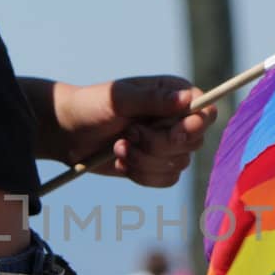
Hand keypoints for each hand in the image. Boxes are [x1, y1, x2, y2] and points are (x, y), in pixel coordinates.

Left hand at [51, 76, 216, 187]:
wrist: (68, 132)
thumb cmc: (92, 106)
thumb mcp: (119, 98)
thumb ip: (153, 99)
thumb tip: (187, 99)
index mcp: (173, 94)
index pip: (206, 112)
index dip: (194, 127)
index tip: (172, 134)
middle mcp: (176, 119)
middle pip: (194, 142)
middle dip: (158, 145)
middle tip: (129, 133)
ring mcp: (167, 143)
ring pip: (178, 165)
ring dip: (144, 160)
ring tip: (118, 146)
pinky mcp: (156, 165)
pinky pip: (166, 180)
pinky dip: (142, 175)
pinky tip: (122, 161)